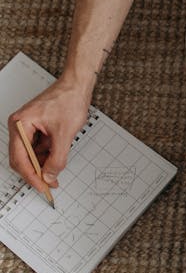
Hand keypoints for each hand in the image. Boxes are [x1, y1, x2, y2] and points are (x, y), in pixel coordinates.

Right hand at [8, 81, 91, 195]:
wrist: (78, 85)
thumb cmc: (69, 99)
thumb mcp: (64, 134)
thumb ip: (57, 158)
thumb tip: (50, 176)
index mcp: (20, 124)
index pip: (20, 158)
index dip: (31, 176)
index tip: (42, 187)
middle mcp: (20, 125)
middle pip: (22, 158)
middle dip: (36, 171)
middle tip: (49, 183)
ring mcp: (27, 126)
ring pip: (30, 154)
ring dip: (42, 164)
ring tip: (56, 171)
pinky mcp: (36, 127)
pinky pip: (38, 146)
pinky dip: (46, 155)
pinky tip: (56, 158)